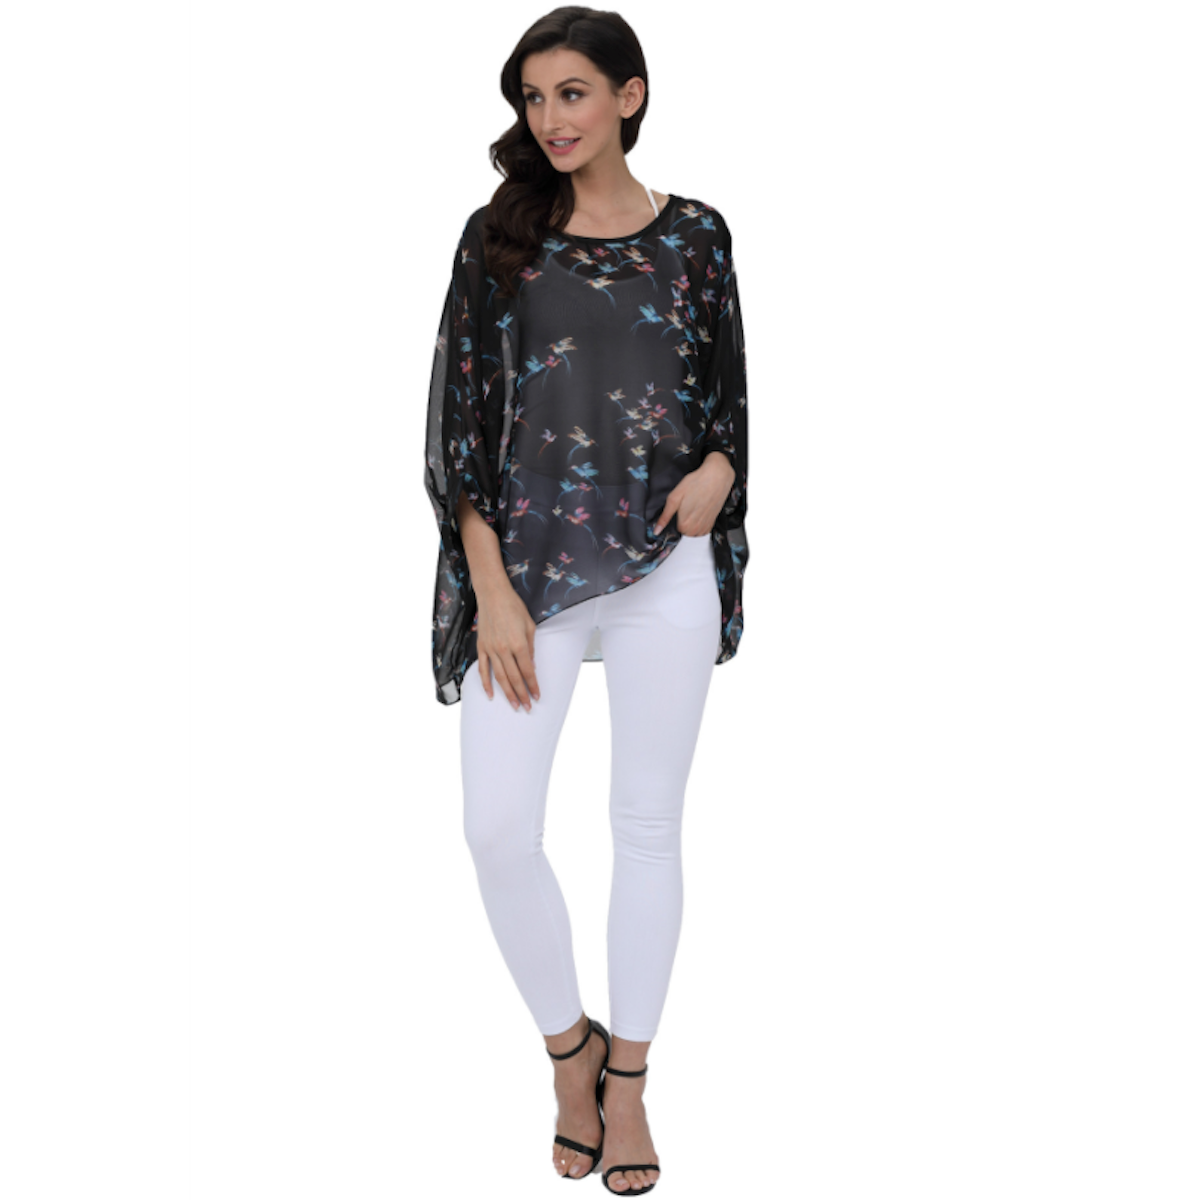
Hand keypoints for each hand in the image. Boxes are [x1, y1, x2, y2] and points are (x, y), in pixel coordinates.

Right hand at [475, 586, 540, 711]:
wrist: (493, 594)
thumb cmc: (514, 607)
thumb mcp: (530, 625)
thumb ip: (531, 647)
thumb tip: (531, 666)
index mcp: (519, 644)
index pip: (528, 671)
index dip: (533, 685)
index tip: (537, 696)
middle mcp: (504, 649)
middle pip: (514, 678)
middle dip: (522, 694)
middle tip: (527, 707)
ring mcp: (491, 649)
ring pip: (500, 677)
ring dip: (507, 693)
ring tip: (514, 705)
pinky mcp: (481, 648)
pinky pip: (483, 669)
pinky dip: (486, 683)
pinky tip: (491, 694)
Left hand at [652, 452, 735, 536]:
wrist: (717, 477)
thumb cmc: (694, 484)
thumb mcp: (674, 498)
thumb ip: (665, 516)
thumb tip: (656, 531)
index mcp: (684, 525)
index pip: (674, 531)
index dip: (674, 521)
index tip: (677, 512)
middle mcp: (696, 529)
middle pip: (684, 534)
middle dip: (682, 524)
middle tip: (685, 509)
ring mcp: (705, 527)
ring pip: (694, 534)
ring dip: (691, 526)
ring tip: (692, 510)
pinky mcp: (713, 522)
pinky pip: (703, 531)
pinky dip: (699, 525)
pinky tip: (699, 513)